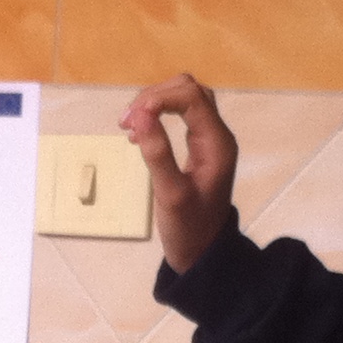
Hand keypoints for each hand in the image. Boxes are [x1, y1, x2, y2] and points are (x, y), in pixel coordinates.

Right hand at [122, 72, 237, 275]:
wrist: (203, 252)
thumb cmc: (188, 229)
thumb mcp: (170, 195)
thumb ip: (157, 154)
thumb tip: (140, 117)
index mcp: (217, 143)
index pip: (191, 96)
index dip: (158, 98)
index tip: (131, 119)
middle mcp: (217, 134)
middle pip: (188, 90)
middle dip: (154, 97)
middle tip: (126, 123)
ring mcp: (208, 139)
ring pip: (184, 98)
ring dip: (154, 103)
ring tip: (129, 126)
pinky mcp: (198, 146)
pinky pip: (180, 114)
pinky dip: (157, 115)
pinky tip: (139, 133)